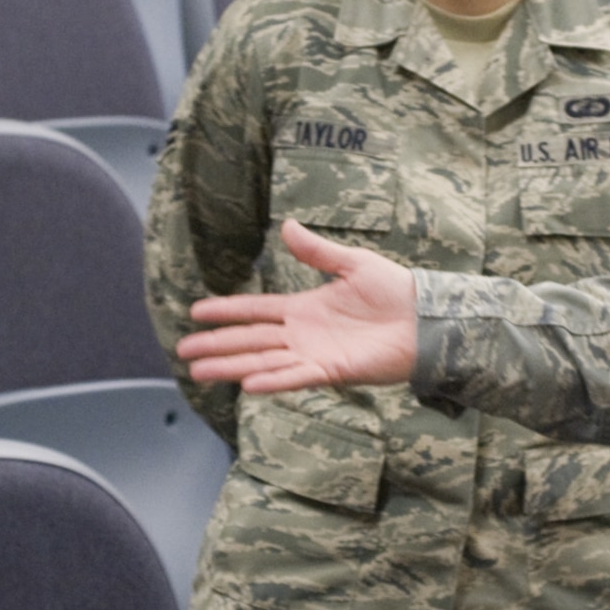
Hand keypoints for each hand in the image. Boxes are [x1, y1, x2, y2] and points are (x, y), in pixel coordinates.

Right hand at [176, 219, 417, 392]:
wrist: (426, 318)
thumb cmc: (394, 291)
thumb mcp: (352, 264)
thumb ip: (317, 251)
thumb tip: (287, 226)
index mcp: (304, 308)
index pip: (255, 310)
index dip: (226, 311)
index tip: (196, 312)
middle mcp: (302, 334)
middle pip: (250, 339)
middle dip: (217, 345)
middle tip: (184, 350)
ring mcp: (315, 354)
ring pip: (263, 361)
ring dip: (232, 366)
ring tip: (200, 372)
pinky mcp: (333, 371)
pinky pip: (296, 376)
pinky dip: (273, 381)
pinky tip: (247, 384)